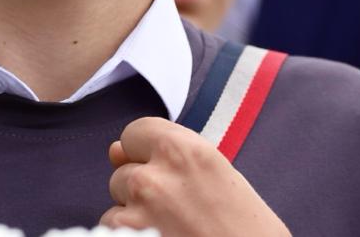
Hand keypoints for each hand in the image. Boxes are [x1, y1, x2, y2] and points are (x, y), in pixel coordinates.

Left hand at [100, 116, 289, 236]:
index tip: (160, 169)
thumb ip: (169, 155)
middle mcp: (156, 175)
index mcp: (185, 150)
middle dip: (141, 188)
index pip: (135, 132)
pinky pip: (111, 231)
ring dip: (133, 216)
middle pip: (123, 171)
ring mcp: (138, 211)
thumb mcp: (220, 175)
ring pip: (115, 204)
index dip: (146, 152)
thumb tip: (114, 150)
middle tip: (175, 210)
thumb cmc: (248, 230)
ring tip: (171, 229)